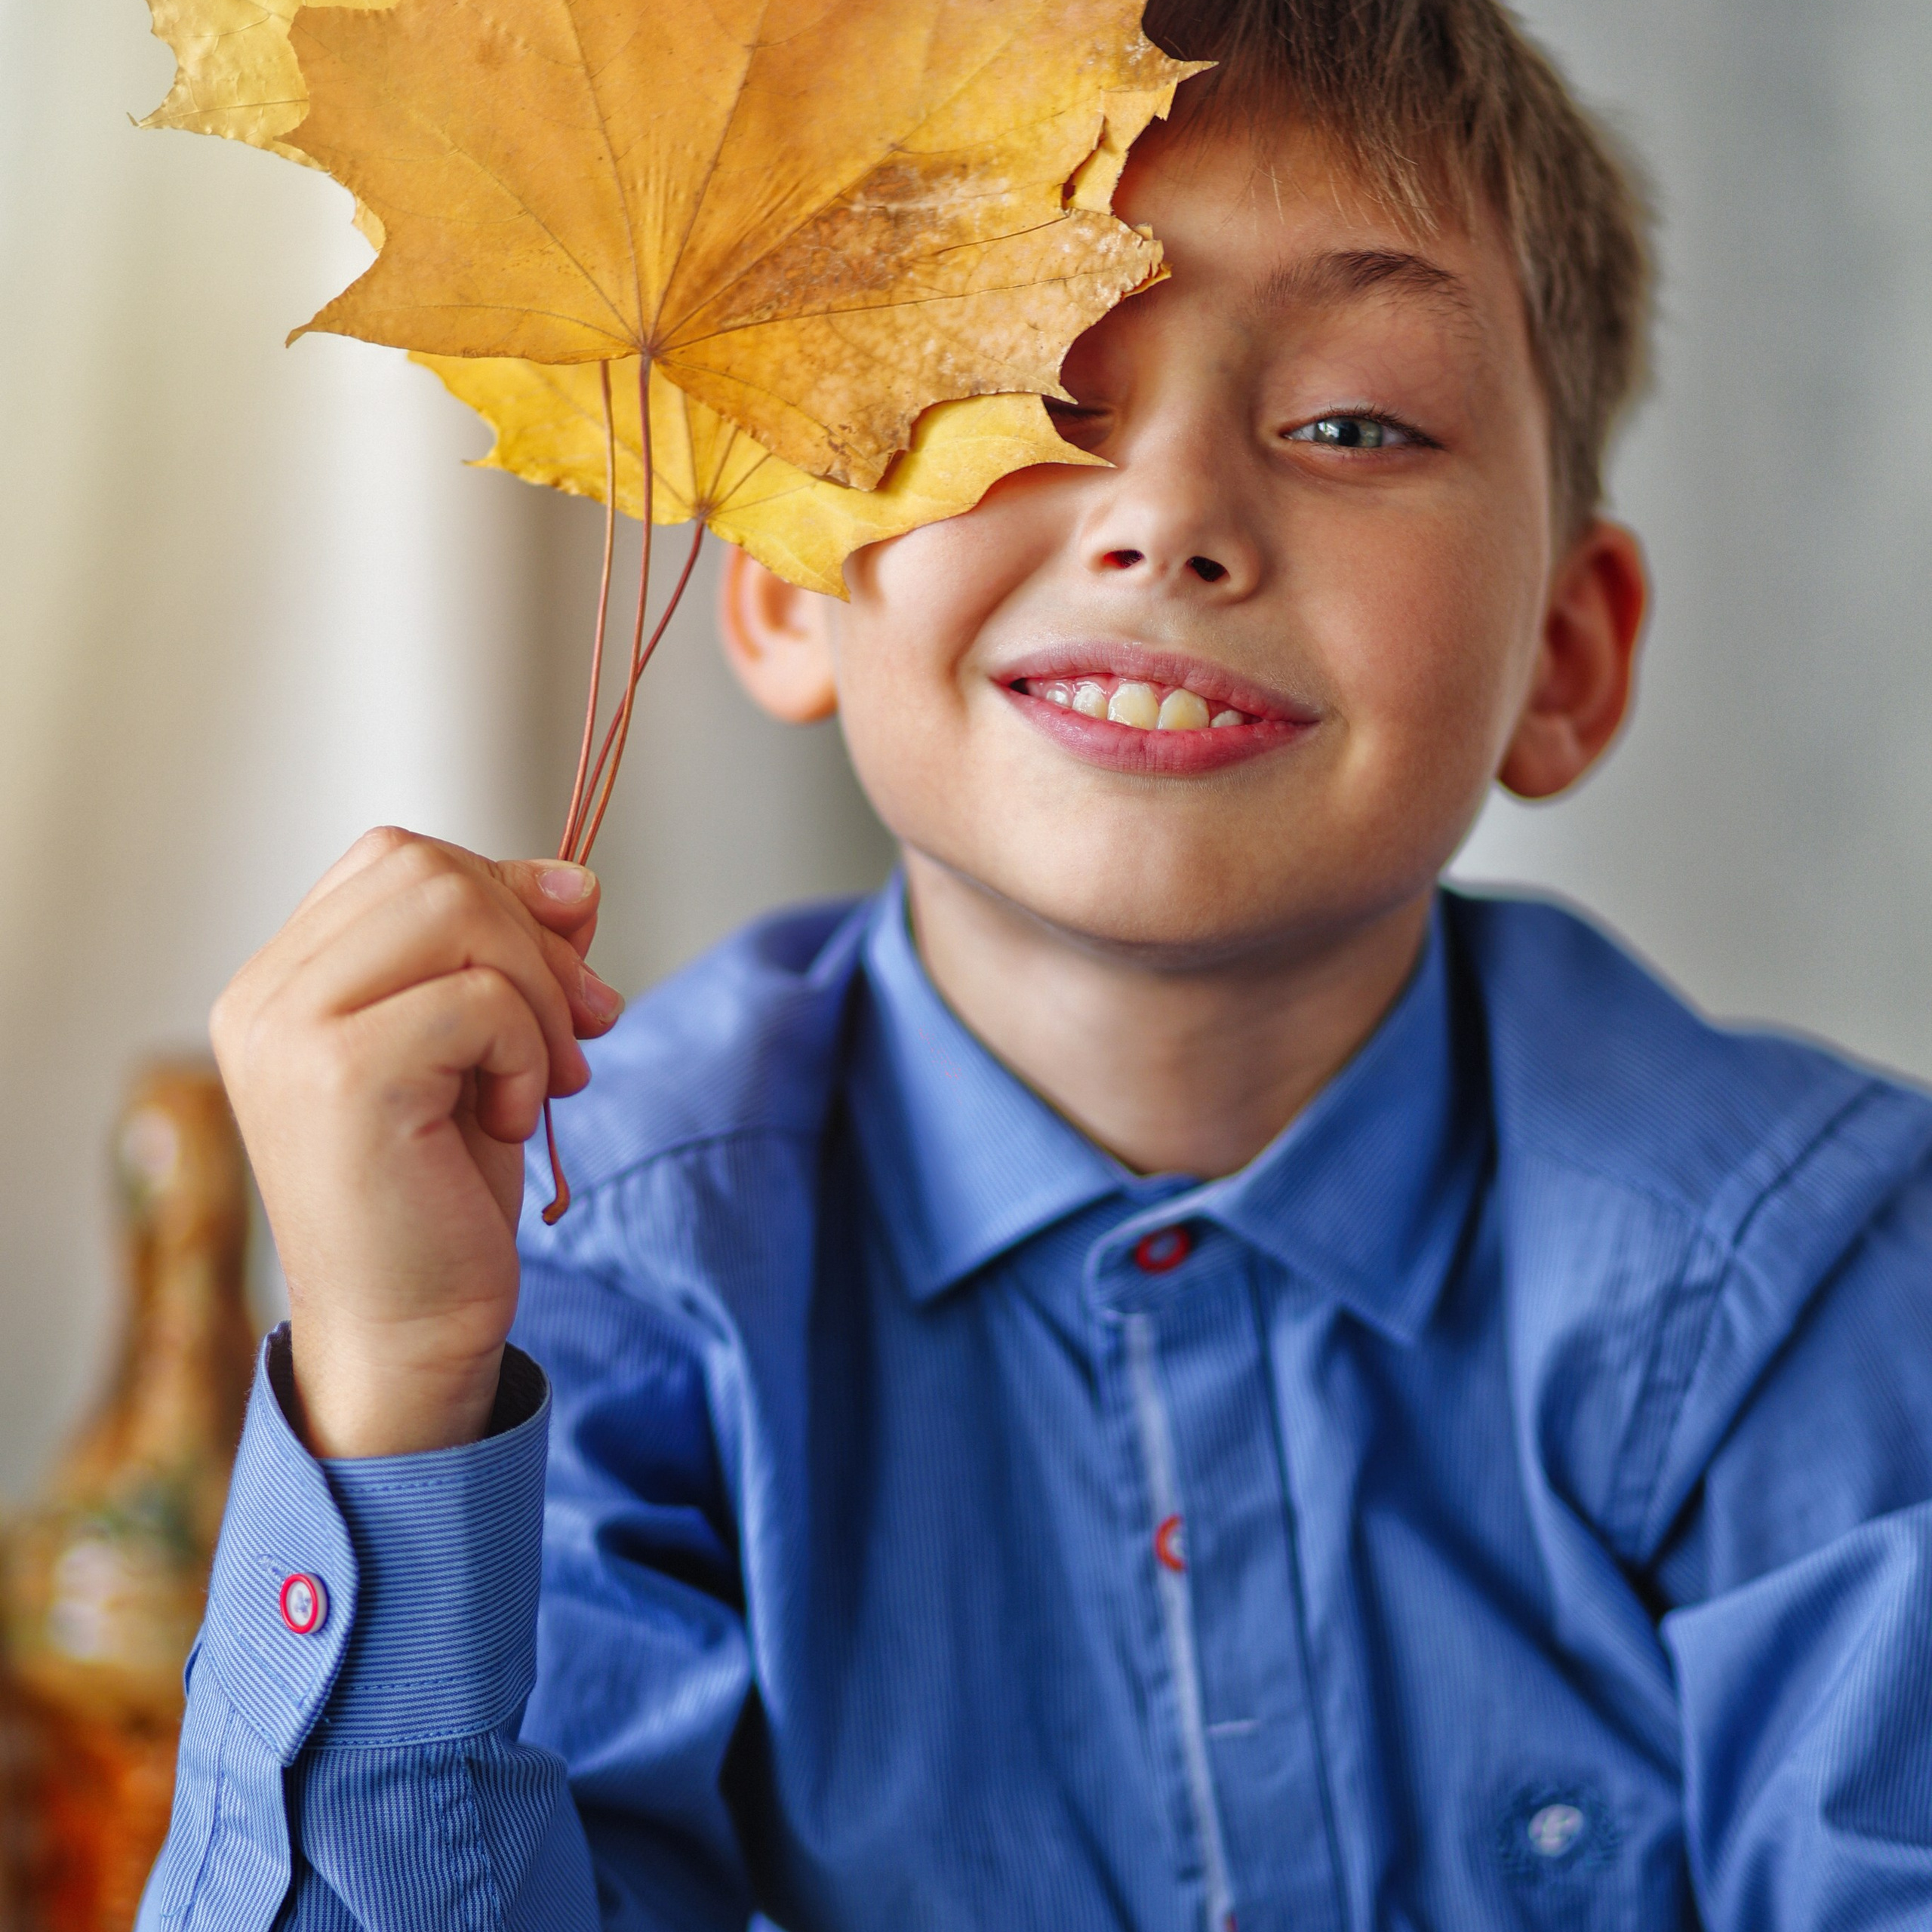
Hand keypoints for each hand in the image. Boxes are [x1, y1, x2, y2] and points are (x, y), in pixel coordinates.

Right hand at [211, 828, 623, 1457]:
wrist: (410, 1330)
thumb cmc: (443, 1192)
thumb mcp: (486, 1046)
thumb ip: (513, 955)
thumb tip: (576, 881)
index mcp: (282, 980)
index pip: (400, 858)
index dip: (503, 889)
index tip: (570, 959)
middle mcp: (264, 996)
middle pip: (427, 867)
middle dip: (532, 937)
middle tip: (582, 1028)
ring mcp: (289, 1032)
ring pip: (452, 908)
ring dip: (535, 993)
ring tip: (543, 1081)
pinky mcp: (338, 1077)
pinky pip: (476, 998)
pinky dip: (525, 1052)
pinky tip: (509, 1120)